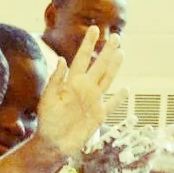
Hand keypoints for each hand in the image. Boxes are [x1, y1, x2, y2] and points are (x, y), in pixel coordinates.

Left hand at [34, 29, 124, 157]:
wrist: (53, 142)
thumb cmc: (47, 120)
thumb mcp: (48, 98)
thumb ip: (56, 79)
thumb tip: (61, 60)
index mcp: (72, 82)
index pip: (82, 58)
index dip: (88, 44)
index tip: (94, 29)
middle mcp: (85, 88)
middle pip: (99, 66)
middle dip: (107, 51)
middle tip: (116, 36)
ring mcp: (94, 100)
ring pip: (107, 80)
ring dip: (115, 67)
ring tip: (121, 52)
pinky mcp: (99, 115)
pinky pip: (112, 104)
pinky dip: (119, 98)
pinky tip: (126, 89)